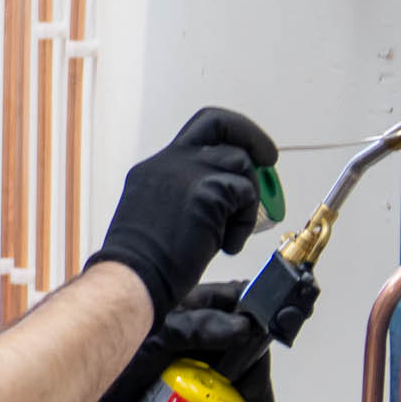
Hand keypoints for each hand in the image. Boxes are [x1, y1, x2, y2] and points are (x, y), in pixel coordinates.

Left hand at [79, 281, 273, 401]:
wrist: (71, 391)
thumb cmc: (107, 352)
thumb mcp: (158, 336)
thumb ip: (197, 328)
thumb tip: (242, 327)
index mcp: (187, 306)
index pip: (237, 305)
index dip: (259, 324)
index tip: (268, 353)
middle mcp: (186, 332)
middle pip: (235, 346)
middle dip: (251, 373)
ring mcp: (178, 361)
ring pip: (222, 374)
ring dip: (238, 395)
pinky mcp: (169, 388)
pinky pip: (203, 396)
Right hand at [85, 106, 276, 321]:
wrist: (132, 279)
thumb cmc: (144, 264)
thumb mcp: (158, 216)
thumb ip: (186, 197)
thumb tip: (229, 196)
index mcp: (154, 168)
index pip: (196, 133)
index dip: (227, 135)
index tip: (247, 152)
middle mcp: (168, 162)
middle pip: (219, 122)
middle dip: (251, 135)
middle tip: (268, 158)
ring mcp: (186, 173)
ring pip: (240, 163)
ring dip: (247, 198)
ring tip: (231, 232)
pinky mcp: (206, 192)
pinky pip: (246, 196)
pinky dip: (245, 222)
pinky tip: (228, 245)